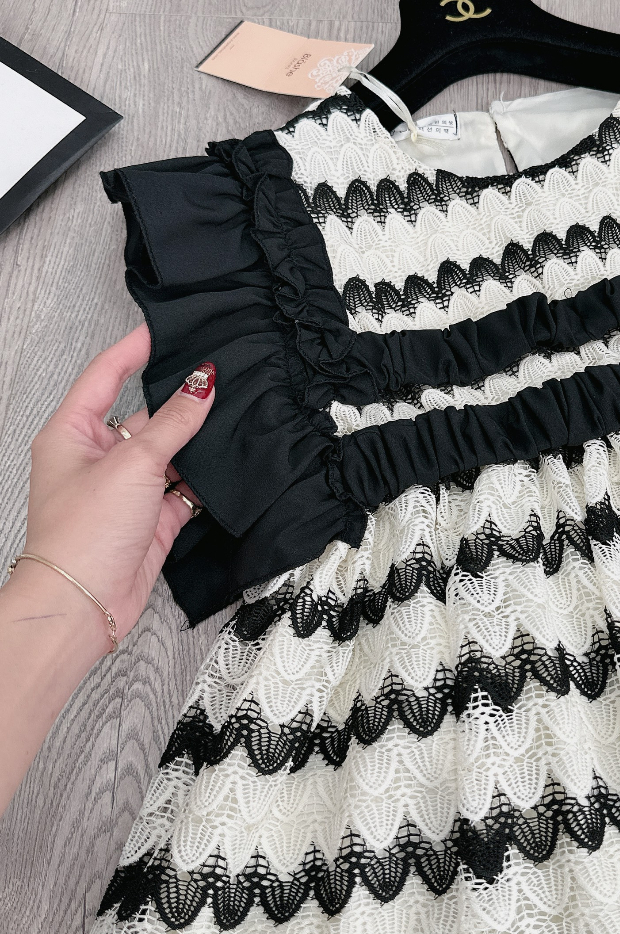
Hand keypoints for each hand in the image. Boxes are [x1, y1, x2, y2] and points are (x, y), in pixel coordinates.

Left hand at [11, 324, 214, 654]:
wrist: (86, 604)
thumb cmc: (83, 534)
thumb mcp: (133, 463)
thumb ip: (175, 422)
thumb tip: (203, 383)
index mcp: (73, 433)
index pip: (105, 375)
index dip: (134, 349)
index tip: (166, 328)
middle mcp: (98, 456)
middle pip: (146, 413)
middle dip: (180, 398)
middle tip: (217, 372)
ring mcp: (127, 488)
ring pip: (171, 450)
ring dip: (197, 440)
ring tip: (233, 413)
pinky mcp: (152, 516)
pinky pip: (185, 486)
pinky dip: (205, 478)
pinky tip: (228, 463)